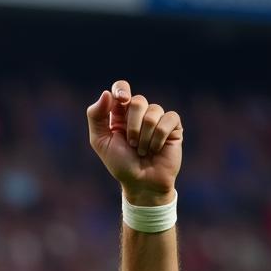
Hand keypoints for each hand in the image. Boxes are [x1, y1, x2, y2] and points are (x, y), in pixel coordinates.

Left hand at [86, 79, 182, 205]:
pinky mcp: (173, 126)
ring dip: (145, 136)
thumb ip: (96, 117)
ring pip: (153, 111)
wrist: (141, 183)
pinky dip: (158, 137)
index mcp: (120, 113)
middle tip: (131, 144)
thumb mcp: (101, 142)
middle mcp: (139, 113)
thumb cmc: (120, 164)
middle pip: (137, 101)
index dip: (121, 90)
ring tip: (142, 151)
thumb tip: (106, 93)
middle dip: (132, 126)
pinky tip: (156, 149)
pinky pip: (168, 119)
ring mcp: (157, 118)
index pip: (121, 88)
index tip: (122, 100)